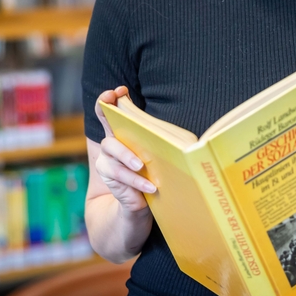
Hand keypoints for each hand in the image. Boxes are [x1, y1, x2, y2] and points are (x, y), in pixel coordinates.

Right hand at [94, 86, 156, 214]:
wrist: (139, 203)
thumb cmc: (153, 171)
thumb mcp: (157, 153)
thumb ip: (161, 140)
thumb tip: (189, 138)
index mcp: (123, 131)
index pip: (109, 110)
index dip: (109, 98)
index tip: (118, 92)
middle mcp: (111, 142)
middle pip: (108, 128)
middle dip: (115, 124)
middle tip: (130, 124)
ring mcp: (106, 159)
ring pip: (112, 152)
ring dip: (128, 158)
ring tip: (141, 165)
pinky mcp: (108, 176)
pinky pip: (119, 175)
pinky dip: (137, 181)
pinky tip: (150, 186)